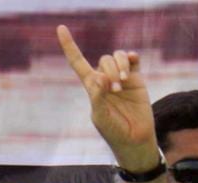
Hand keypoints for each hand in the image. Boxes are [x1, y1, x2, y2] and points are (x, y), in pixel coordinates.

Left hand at [56, 25, 157, 170]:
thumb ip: (98, 97)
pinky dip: (131, 57)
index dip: (69, 46)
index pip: (77, 63)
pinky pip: (133, 59)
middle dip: (110, 72)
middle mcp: (105, 79)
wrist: (135, 139)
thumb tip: (99, 77)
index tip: (60, 28)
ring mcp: (121, 78)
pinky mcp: (136, 79)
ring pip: (117, 57)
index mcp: (92, 88)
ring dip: (120, 67)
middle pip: (103, 61)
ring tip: (123, 84)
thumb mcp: (100, 117)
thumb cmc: (113, 131)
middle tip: (116, 90)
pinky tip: (132, 61)